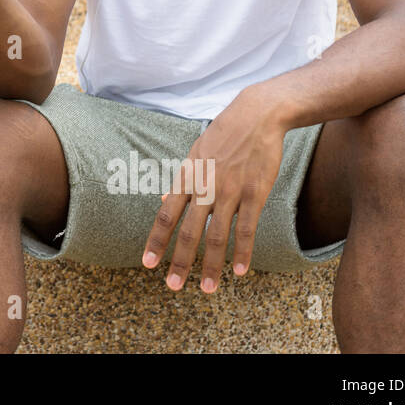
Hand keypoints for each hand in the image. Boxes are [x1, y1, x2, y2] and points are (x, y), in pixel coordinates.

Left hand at [141, 85, 289, 293]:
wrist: (256, 115)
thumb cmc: (224, 134)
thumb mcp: (196, 153)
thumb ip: (182, 180)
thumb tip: (164, 197)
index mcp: (187, 177)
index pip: (166, 214)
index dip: (156, 241)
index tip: (148, 263)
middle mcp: (205, 187)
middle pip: (188, 231)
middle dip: (179, 261)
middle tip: (172, 287)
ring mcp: (230, 191)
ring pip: (217, 236)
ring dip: (210, 266)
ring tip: (206, 288)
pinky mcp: (254, 194)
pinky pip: (247, 229)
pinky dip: (243, 252)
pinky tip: (240, 272)